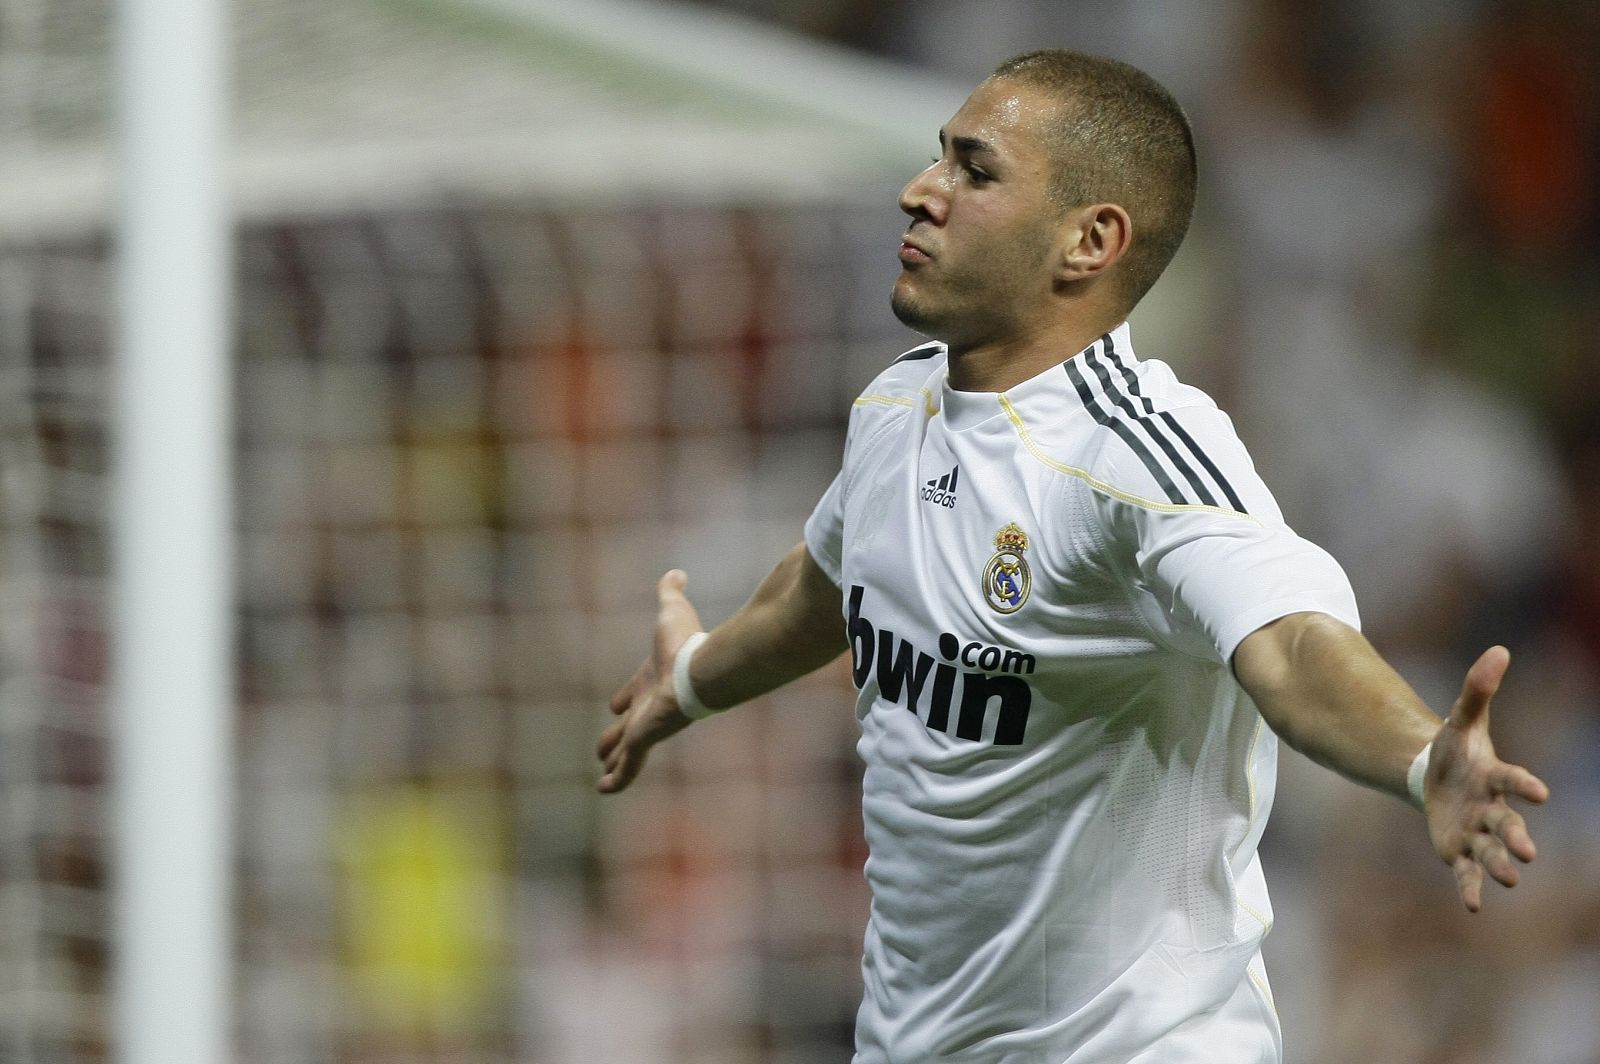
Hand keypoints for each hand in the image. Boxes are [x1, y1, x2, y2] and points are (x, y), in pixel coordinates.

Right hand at [597, 569, 704, 793]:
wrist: (701, 669)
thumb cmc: (686, 642)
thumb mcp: (672, 610)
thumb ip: (671, 592)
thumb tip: (676, 572)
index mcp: (653, 680)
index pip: (636, 693)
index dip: (626, 698)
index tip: (616, 706)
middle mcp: (651, 705)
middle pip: (631, 724)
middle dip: (617, 735)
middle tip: (605, 746)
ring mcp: (649, 725)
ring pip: (627, 748)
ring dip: (615, 759)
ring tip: (603, 772)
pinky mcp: (646, 739)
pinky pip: (629, 765)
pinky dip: (618, 778)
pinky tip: (604, 791)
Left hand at [1425, 646, 1549, 911]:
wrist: (1435, 776)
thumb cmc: (1456, 749)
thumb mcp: (1461, 719)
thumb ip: (1478, 689)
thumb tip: (1498, 649)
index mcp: (1495, 776)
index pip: (1512, 780)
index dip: (1524, 784)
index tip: (1540, 791)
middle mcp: (1492, 809)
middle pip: (1508, 823)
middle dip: (1516, 836)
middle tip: (1527, 850)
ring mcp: (1477, 832)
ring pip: (1492, 852)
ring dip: (1500, 865)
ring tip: (1510, 879)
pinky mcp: (1458, 850)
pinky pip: (1466, 872)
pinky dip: (1471, 888)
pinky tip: (1475, 906)